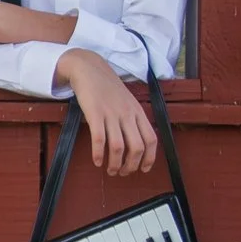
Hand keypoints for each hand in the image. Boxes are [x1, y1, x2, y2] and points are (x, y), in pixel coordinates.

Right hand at [59, 50, 157, 177]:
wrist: (89, 69)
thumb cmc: (107, 87)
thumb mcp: (127, 101)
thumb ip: (133, 119)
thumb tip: (136, 142)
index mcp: (138, 112)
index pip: (151, 139)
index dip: (149, 158)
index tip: (143, 169)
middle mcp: (127, 114)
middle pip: (136, 147)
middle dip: (131, 165)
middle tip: (123, 172)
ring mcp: (111, 114)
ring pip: (118, 146)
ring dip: (115, 164)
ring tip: (110, 170)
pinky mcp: (94, 113)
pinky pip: (99, 139)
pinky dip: (98, 154)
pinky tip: (97, 161)